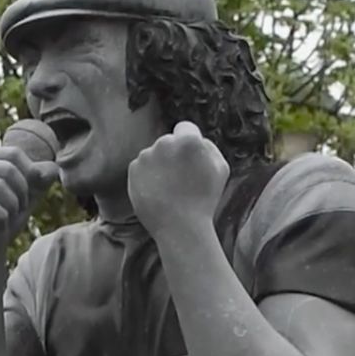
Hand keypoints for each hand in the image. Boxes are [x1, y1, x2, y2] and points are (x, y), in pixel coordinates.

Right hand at [0, 146, 57, 252]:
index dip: (28, 176)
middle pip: (8, 169)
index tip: (26, 195)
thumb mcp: (29, 195)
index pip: (14, 154)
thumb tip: (54, 169)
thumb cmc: (8, 218)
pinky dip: (1, 216)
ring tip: (8, 215)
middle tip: (17, 209)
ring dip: (12, 206)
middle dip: (21, 194)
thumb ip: (42, 179)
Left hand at [128, 121, 229, 237]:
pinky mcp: (133, 170)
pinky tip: (158, 193)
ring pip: (154, 155)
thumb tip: (197, 139)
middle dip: (173, 155)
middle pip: (168, 142)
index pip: (186, 128)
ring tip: (170, 190)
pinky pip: (142, 168)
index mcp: (188, 140)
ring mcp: (146, 156)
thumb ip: (209, 147)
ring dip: (160, 167)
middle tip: (181, 180)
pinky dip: (148, 178)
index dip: (190, 145)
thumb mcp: (221, 169)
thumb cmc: (204, 200)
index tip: (191, 160)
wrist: (180, 227)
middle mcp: (164, 143)